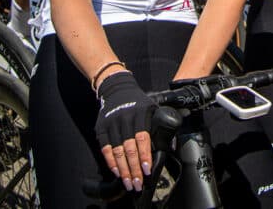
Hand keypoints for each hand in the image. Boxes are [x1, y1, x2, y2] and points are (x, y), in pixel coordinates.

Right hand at [95, 71, 153, 193]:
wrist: (116, 88)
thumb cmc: (138, 102)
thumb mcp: (153, 108)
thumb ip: (160, 125)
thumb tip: (171, 146)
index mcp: (140, 114)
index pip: (142, 138)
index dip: (144, 155)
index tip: (146, 170)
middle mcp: (124, 118)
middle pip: (129, 148)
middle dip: (134, 168)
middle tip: (138, 183)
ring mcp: (111, 123)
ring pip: (116, 151)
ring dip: (123, 169)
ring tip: (128, 183)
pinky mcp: (101, 128)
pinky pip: (105, 149)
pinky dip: (110, 162)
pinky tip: (117, 172)